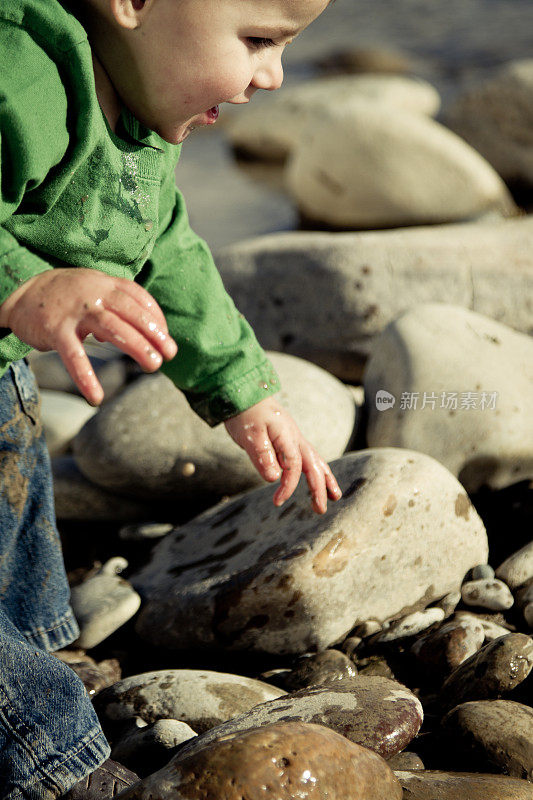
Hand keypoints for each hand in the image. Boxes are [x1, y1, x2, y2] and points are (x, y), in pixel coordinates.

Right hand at [0, 269, 176, 404]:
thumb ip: (117, 307)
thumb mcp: (93, 292)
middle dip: (154, 334)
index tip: (166, 337)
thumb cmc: (65, 296)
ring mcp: (75, 311)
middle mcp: (94, 293)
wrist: (20, 292)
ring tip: (153, 366)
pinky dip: (86, 377)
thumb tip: (142, 332)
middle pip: (131, 313)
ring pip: (113, 328)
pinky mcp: (56, 329)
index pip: (139, 297)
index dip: (156, 317)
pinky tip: (96, 397)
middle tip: (170, 354)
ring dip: (137, 347)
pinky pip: (74, 356)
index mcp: (105, 283)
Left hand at [224, 396, 341, 513]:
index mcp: (287, 437)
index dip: (288, 485)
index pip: (293, 466)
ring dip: (326, 479)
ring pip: (316, 461)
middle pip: (313, 465)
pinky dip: (317, 470)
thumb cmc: (245, 414)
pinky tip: (318, 479)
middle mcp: (296, 438)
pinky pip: (309, 457)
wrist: (245, 393)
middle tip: (320, 510)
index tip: (277, 501)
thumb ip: (262, 456)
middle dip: (319, 488)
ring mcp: (295, 438)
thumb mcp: (249, 435)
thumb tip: (274, 478)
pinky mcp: (291, 439)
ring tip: (335, 497)